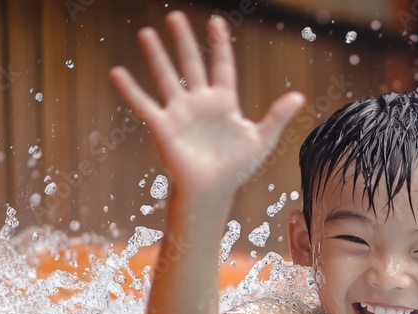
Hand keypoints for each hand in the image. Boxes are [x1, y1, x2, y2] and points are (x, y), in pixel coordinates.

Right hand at [109, 12, 304, 203]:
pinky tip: (118, 72)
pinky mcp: (163, 127)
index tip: (216, 21)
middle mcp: (199, 102)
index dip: (219, 44)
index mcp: (224, 102)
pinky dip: (131, 90)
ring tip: (146, 33)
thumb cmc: (236, 168)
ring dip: (156, 56)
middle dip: (183, 40)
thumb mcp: (261, 140)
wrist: (213, 192)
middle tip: (174, 15)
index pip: (221, 65)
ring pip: (167, 77)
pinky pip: (144, 105)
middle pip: (191, 64)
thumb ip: (277, 117)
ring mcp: (180, 112)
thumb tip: (299, 96)